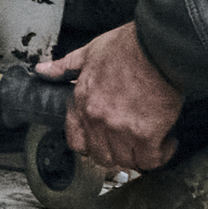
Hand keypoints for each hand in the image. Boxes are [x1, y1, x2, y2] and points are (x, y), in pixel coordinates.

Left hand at [38, 23, 180, 174]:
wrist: (158, 46)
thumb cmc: (128, 46)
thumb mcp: (90, 51)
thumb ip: (65, 66)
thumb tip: (42, 70)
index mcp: (83, 101)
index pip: (75, 141)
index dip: (90, 144)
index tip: (103, 139)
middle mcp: (98, 120)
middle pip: (102, 156)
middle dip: (116, 152)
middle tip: (130, 142)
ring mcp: (121, 130)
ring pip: (126, 162)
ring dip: (138, 155)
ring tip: (149, 142)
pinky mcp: (147, 135)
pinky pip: (150, 161)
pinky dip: (160, 155)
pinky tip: (165, 142)